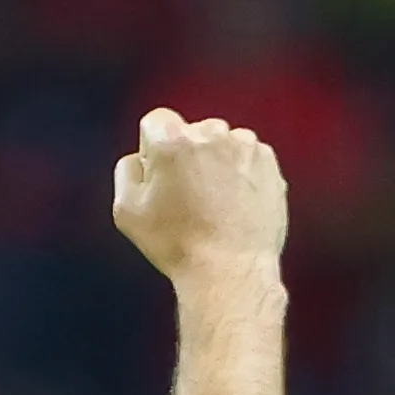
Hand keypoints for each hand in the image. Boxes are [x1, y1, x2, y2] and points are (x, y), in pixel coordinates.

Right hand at [110, 111, 286, 288]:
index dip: (154, 151)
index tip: (162, 180)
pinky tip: (236, 206)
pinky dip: (242, 175)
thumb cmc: (176, 245)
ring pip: (222, 145)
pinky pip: (248, 159)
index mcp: (170, 138)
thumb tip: (141, 158)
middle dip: (189, 156)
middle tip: (190, 199)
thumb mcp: (126, 210)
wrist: (230, 271)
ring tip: (216, 206)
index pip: (156, 122)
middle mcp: (210, 132)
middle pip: (192, 132)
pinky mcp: (268, 162)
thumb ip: (127, 170)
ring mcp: (243, 145)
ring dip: (217, 165)